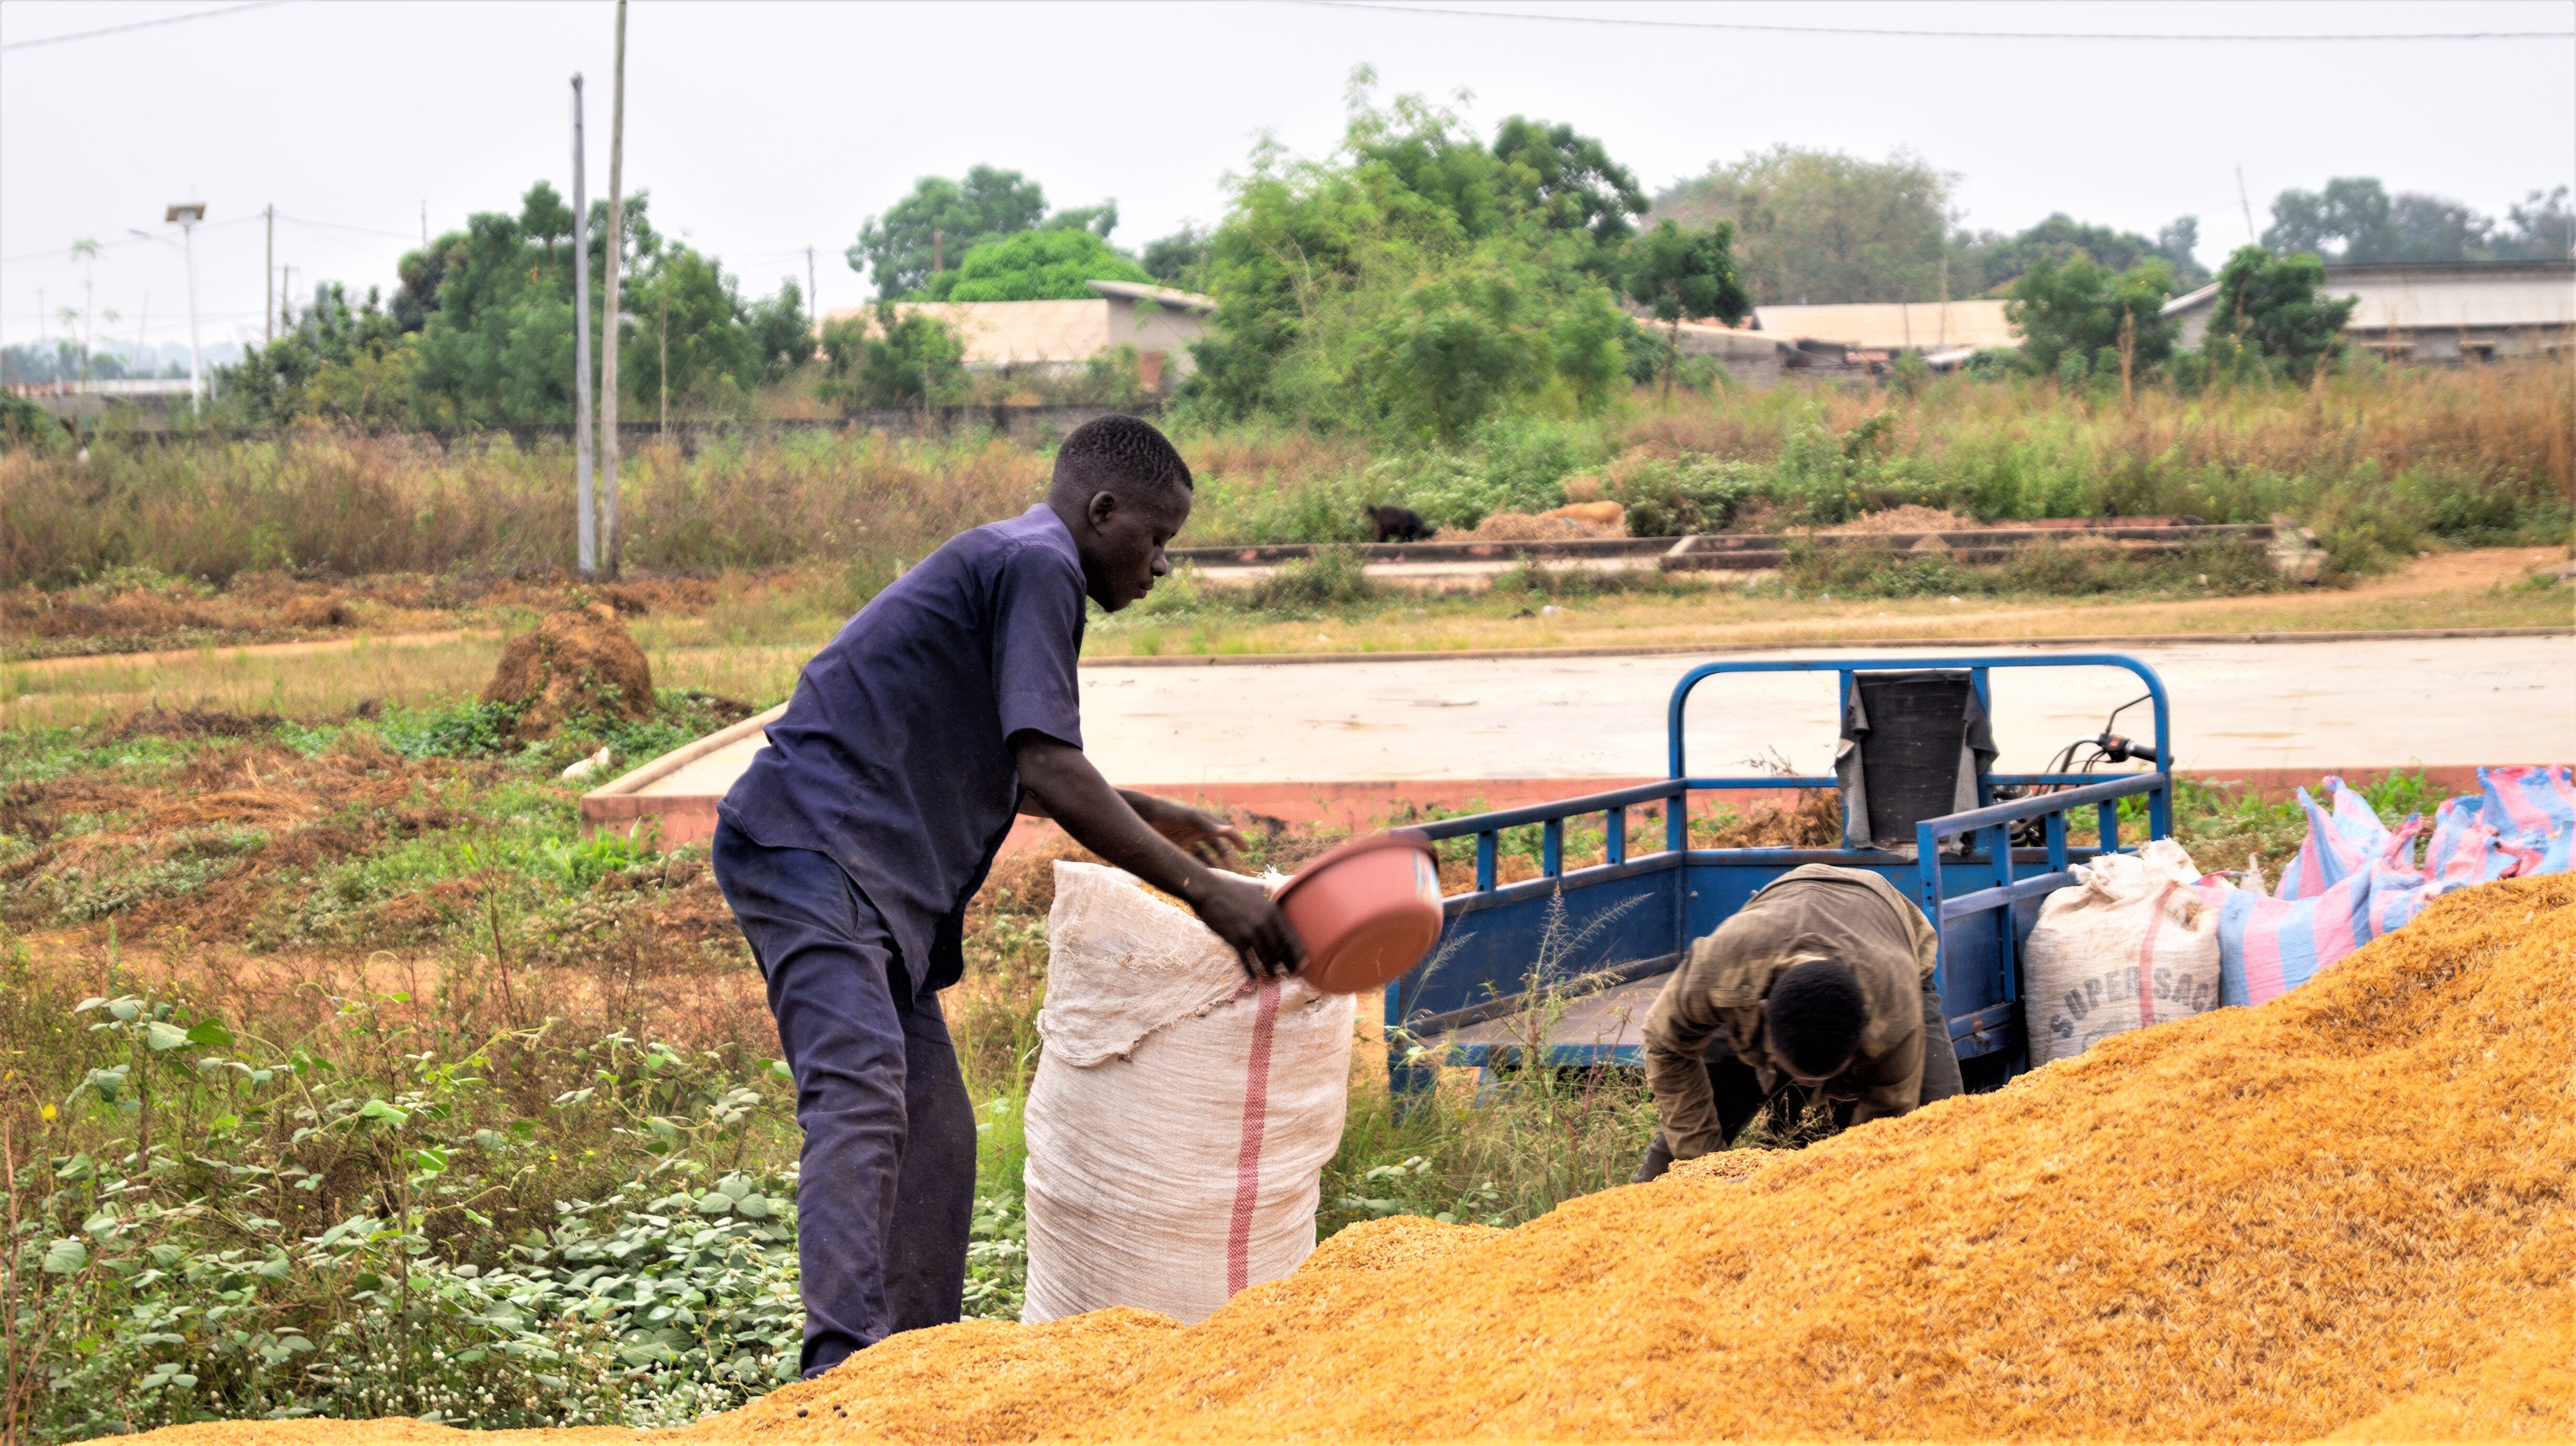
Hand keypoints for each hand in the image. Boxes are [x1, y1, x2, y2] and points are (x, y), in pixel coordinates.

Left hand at [1124, 792, 1245, 867]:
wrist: (1143, 814)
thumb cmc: (1167, 812)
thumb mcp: (1188, 817)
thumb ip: (1207, 824)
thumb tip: (1228, 830)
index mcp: (1205, 820)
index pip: (1225, 830)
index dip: (1237, 839)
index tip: (1246, 849)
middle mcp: (1199, 829)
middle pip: (1217, 845)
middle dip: (1226, 856)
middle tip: (1231, 870)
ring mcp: (1189, 838)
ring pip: (1206, 854)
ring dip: (1213, 864)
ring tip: (1218, 876)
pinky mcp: (1178, 845)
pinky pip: (1192, 858)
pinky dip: (1198, 866)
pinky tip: (1201, 876)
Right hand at [1189, 871, 1305, 980]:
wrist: (1207, 890)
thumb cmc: (1232, 888)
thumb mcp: (1257, 888)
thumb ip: (1273, 891)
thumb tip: (1287, 886)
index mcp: (1272, 910)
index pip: (1290, 937)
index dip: (1298, 954)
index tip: (1304, 966)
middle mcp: (1264, 922)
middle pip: (1280, 950)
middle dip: (1287, 965)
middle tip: (1292, 975)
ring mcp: (1249, 932)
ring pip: (1264, 957)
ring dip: (1270, 970)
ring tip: (1273, 978)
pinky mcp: (1234, 939)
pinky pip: (1246, 960)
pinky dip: (1250, 970)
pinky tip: (1253, 977)